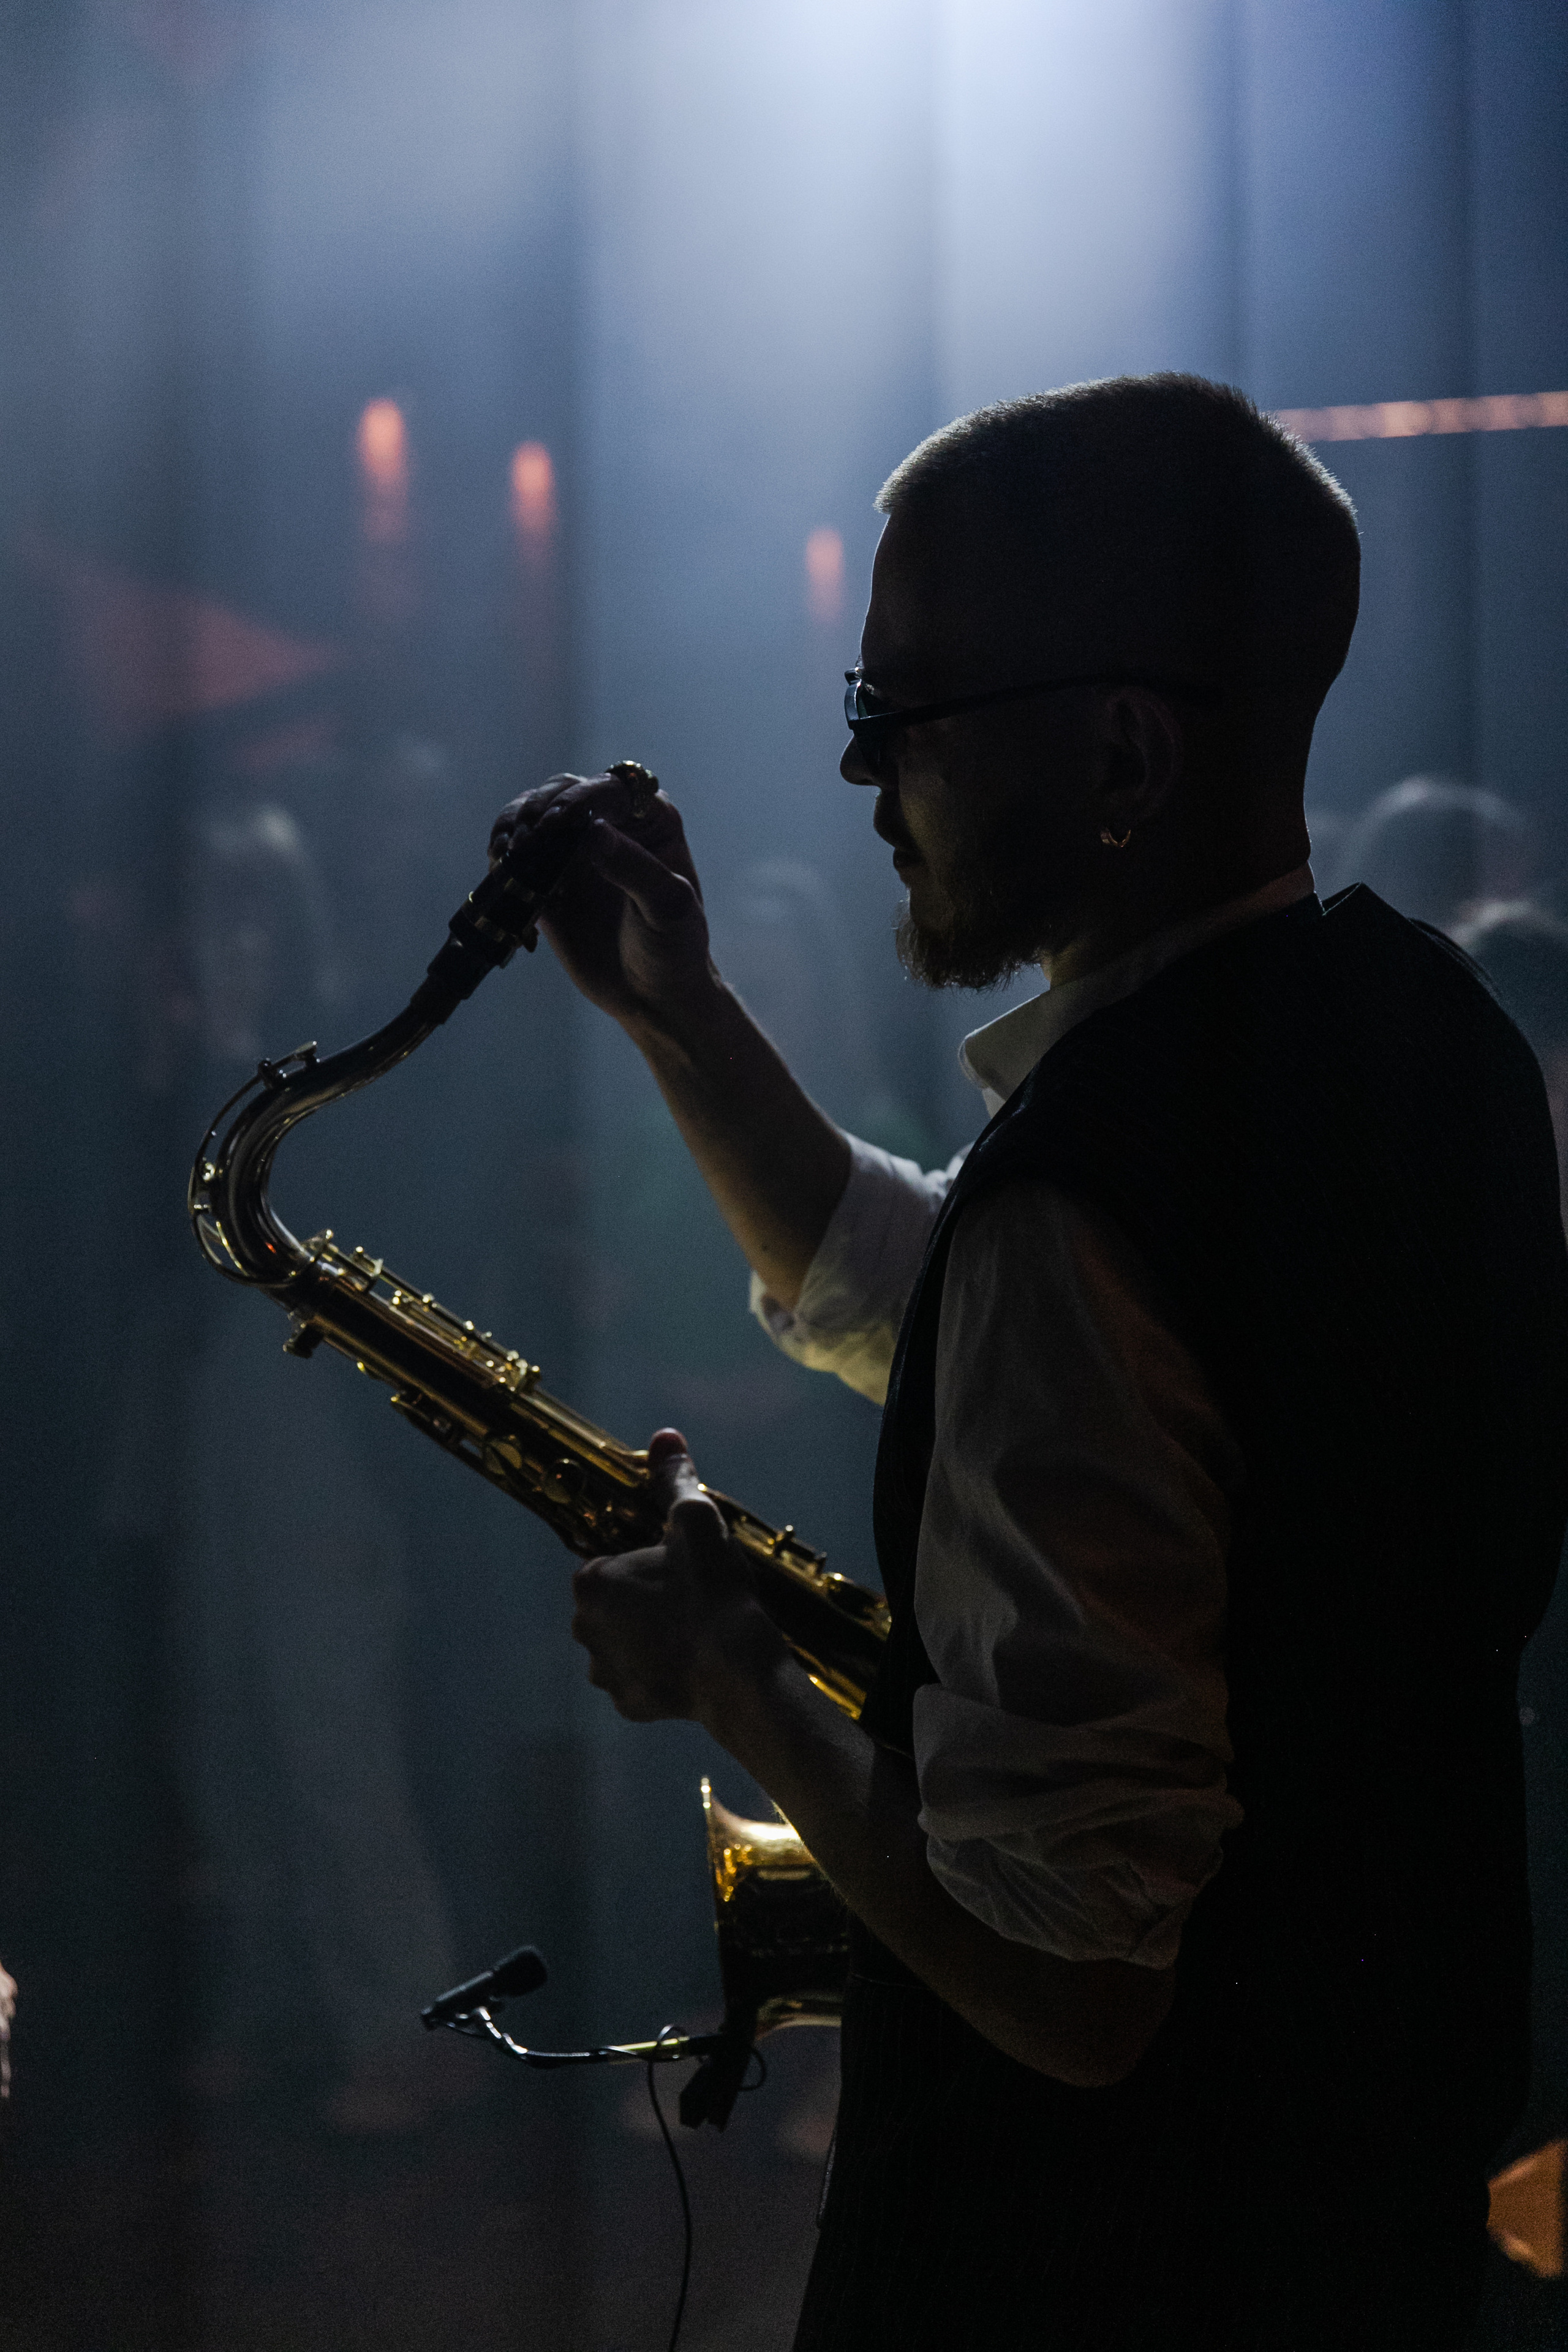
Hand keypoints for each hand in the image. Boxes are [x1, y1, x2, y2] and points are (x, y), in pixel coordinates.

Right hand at [488, 772, 714, 1034]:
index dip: (579, 797)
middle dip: (537, 808)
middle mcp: (609, 825)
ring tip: (505, 855)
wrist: (653, 999)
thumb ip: (634, 869)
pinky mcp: (547, 881)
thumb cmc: (674, 949)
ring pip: (531, 816)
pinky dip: (502, 859)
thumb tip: (593, 831)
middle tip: (525, 840)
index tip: (557, 822)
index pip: (610, 789)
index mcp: (649, 821)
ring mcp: (574, 851)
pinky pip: (517, 857)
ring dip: (511, 827)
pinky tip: (500, 873)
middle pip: (562, 791)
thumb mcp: (666, 909)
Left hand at [571, 1430, 786, 1722]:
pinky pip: (641, 1680)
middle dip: (644, 1601)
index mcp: (591, 1582)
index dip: (648, 1563)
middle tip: (692, 1599)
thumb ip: (675, 1479)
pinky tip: (693, 1663)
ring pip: (625, 1643)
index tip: (681, 1569)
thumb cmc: (713, 1590)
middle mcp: (584, 1628)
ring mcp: (605, 1671)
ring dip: (650, 1637)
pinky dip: (662, 1672)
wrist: (738, 1672)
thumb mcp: (698, 1521)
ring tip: (696, 1631)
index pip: (612, 1564)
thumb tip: (665, 1437)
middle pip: (614, 1604)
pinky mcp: (629, 1705)